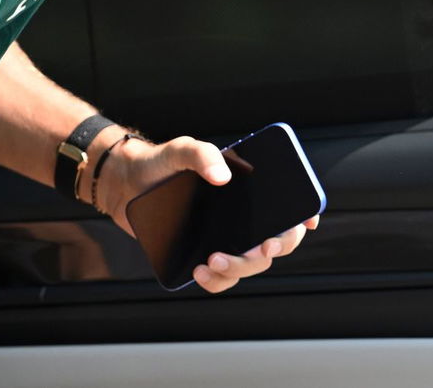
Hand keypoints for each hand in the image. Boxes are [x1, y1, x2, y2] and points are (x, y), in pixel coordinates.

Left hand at [99, 133, 318, 294]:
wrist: (126, 184)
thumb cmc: (160, 163)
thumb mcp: (180, 150)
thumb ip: (202, 154)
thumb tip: (222, 177)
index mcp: (247, 191)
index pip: (288, 205)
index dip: (306, 214)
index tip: (306, 222)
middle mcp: (243, 218)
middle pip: (278, 241)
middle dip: (275, 248)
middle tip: (260, 248)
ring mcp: (226, 239)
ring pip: (252, 264)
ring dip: (241, 268)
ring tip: (211, 261)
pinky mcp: (206, 255)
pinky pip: (223, 277)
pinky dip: (217, 280)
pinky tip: (200, 271)